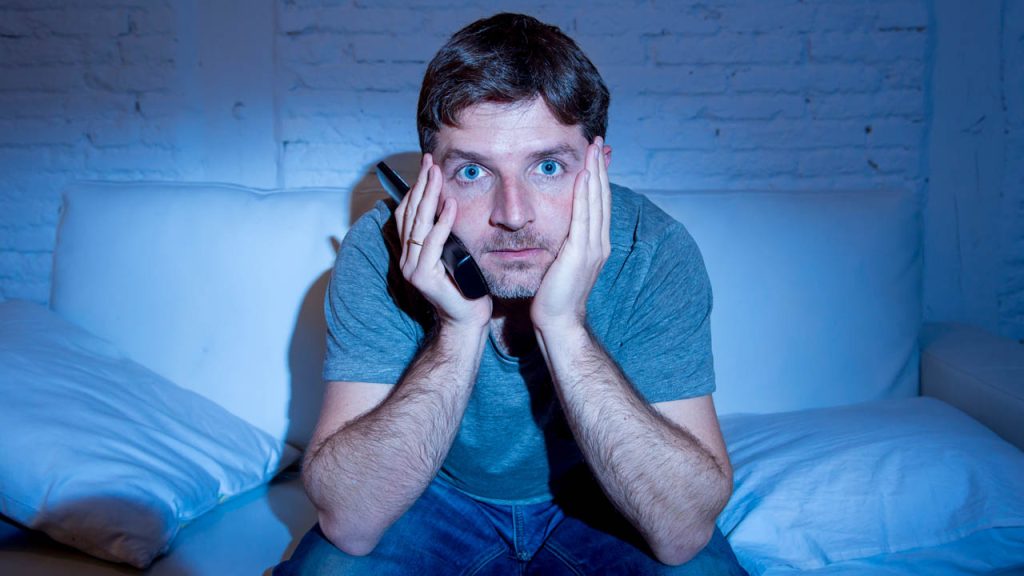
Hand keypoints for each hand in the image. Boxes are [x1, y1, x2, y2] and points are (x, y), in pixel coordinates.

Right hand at [395, 154, 492, 331]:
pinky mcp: (424, 276)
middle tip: (429, 162)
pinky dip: (442, 222)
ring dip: (428, 196)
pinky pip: (433, 242)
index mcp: (411, 252)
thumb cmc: (465, 286)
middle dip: (420, 184)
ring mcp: (412, 268)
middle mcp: (406, 258)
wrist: (467, 319)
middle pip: (410, 213)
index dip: (415, 189)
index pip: (407, 213)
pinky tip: (449, 204)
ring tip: (436, 174)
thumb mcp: (454, 253)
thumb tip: (449, 205)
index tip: (426, 167)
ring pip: (418, 224)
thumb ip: (446, 235)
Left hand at [531, 137, 610, 333]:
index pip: (599, 204)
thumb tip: (557, 230)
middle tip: (599, 142)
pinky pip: (584, 216)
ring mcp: (593, 247)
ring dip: (595, 173)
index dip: (599, 179)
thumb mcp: (561, 263)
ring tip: (594, 149)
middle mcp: (600, 242)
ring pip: (596, 202)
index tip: (596, 156)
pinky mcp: (581, 252)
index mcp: (596, 244)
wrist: (558, 321)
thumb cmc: (554, 296)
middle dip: (600, 168)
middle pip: (602, 197)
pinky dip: (586, 194)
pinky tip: (584, 176)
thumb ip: (564, 244)